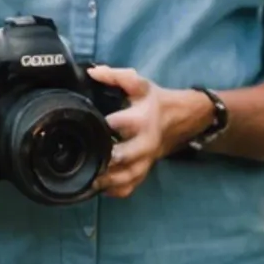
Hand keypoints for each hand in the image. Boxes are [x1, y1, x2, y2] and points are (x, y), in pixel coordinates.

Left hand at [86, 65, 211, 199]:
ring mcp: (146, 160)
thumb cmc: (154, 101)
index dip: (101, 127)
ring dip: (108, 181)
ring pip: (128, 177)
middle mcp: (144, 143)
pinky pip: (131, 187)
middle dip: (105, 160)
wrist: (182, 120)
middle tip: (84, 160)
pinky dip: (115, 191)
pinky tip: (100, 188)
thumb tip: (92, 72)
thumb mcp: (139, 84)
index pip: (118, 124)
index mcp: (141, 120)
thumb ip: (117, 76)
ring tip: (88, 179)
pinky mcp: (145, 171)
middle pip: (126, 157)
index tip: (81, 128)